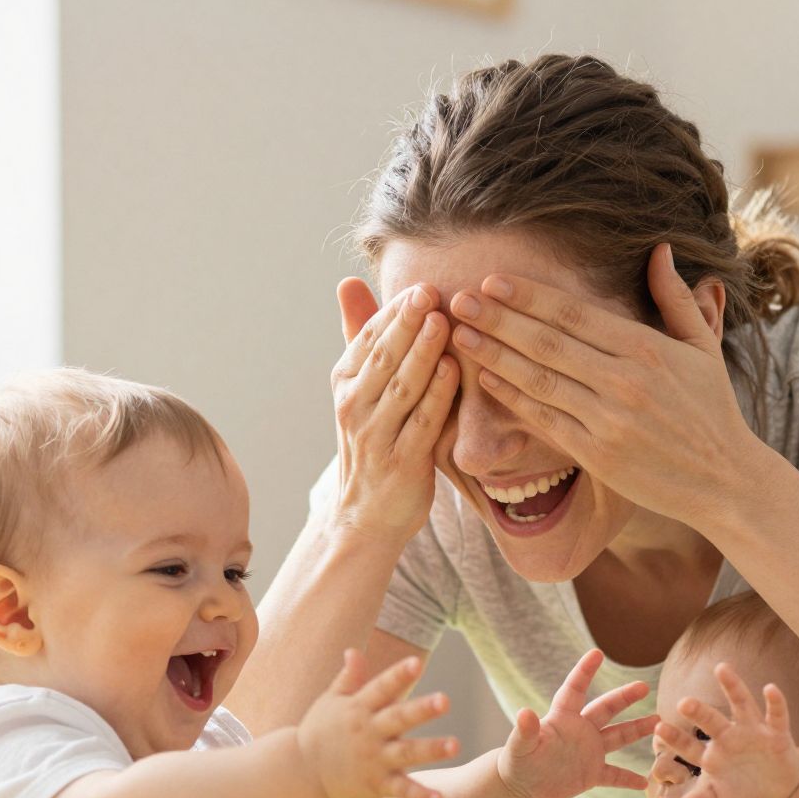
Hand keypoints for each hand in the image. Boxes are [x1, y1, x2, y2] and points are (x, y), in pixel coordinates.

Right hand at [296, 650, 457, 797]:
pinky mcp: (375, 786)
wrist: (300, 773)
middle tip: (445, 700)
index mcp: (358, 708)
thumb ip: (348, 678)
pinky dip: (419, 795)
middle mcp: (368, 733)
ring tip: (455, 745)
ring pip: (406, 753)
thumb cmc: (319, 732)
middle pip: (398, 718)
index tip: (417, 662)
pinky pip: (400, 790)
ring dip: (431, 749)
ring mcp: (373, 760)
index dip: (398, 675)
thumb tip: (353, 650)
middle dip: (421, 710)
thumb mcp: (330, 702)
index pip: (381, 688)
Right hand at [329, 280, 459, 544]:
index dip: (394, 311)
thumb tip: (347, 282)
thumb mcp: (361, 389)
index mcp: (345, 382)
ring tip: (443, 322)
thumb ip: (361, 337)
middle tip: (430, 291)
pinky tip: (453, 370)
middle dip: (406, 323)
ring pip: (401, 387)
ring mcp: (376, 436)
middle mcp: (354, 406)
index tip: (421, 285)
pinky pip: (422, 423)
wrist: (364, 515)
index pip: (368, 338)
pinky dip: (436, 395)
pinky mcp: (402, 463)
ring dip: (422, 353)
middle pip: (383, 357)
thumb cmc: (374, 441)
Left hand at [444, 244, 767, 530]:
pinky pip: (545, 420)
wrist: (726, 481)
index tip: (493, 280)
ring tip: (461, 334)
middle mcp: (624, 381)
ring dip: (494, 355)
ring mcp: (608, 420)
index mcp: (647, 348)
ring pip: (539, 380)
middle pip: (547, 342)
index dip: (529, 296)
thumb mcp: (703, 348)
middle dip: (498, 319)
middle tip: (458, 299)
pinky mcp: (598, 455)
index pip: (574, 314)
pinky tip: (485, 379)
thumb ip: (676, 299)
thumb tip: (659, 250)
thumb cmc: (714, 411)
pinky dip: (513, 399)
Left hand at [497, 648, 657, 797]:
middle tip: (644, 687)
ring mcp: (589, 751)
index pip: (575, 689)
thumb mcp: (519, 747)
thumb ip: (524, 731)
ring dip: (637, 730)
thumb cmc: (517, 763)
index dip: (584, 671)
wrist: (522, 787)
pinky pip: (615, 775)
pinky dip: (629, 779)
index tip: (597, 653)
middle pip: (606, 708)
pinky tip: (645, 781)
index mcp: (562, 718)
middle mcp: (580, 730)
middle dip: (624, 697)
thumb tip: (524, 712)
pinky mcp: (592, 774)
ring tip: (658, 723)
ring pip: (618, 737)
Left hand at [669, 664, 798, 797]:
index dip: (675, 738)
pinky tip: (770, 688)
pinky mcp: (777, 733)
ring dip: (733, 687)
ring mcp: (752, 732)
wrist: (777, 791)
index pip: (688, 745)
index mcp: (710, 754)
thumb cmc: (742, 791)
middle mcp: (728, 737)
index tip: (659, 728)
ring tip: (722, 668)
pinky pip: (776, 715)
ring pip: (741, 705)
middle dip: (699, 712)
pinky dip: (775, 703)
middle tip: (683, 702)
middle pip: (712, 721)